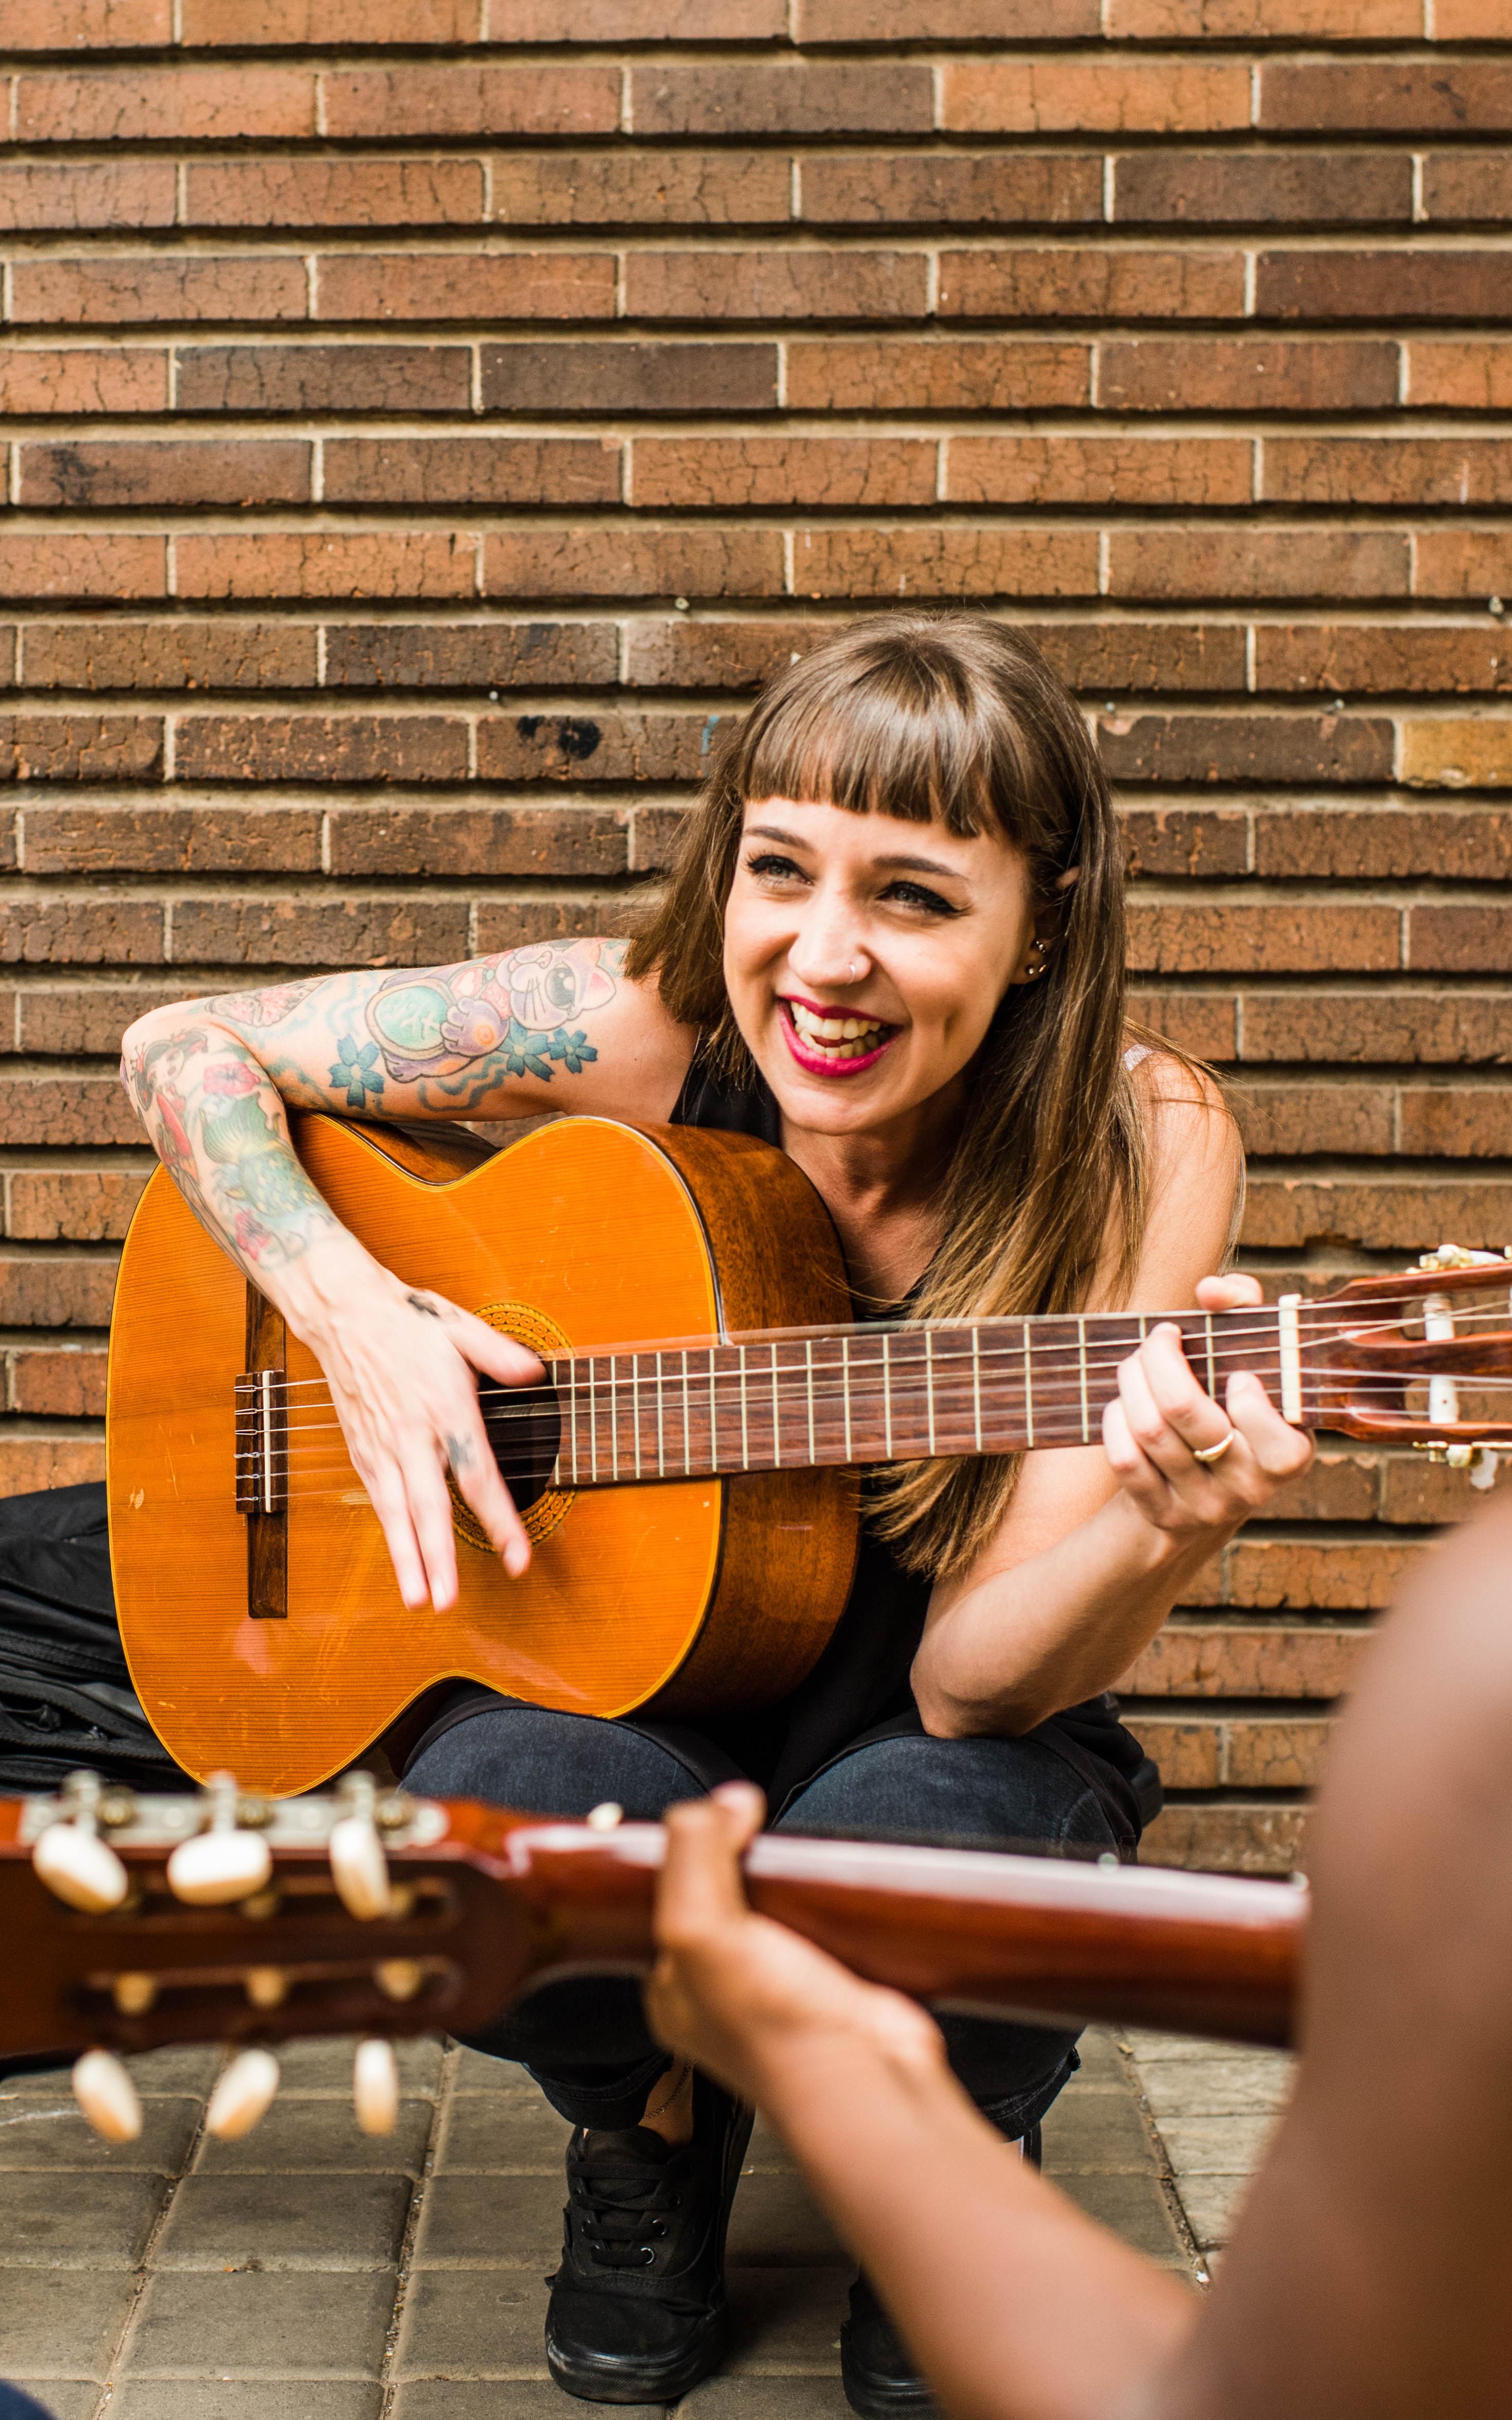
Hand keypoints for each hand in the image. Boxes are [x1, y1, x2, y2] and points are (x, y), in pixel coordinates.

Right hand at [282, 1230, 543, 1610]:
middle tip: (447, 1602)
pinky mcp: (362, 1451)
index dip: (498, 1519)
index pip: (477, 1474)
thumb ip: (500, 1355)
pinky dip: (389, 1535)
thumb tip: (535, 1373)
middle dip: (437, 1559)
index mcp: (444, 1408)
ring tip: (419, 1601)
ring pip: (396, 1514)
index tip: (519, 1555)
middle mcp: (411, 1435)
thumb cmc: (407, 1321)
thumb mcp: (460, 1326)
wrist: (344, 1314)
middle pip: (428, 1507)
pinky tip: (401, 1566)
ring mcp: (382, 1447)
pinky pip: (379, 1501)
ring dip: (407, 1560)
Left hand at [647, 1783, 943, 2105]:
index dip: (678, 1854)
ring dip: (782, 1873)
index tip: (704, 1817)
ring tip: (791, 1847)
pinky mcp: (830, 1977)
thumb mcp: (699, 1929)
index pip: (661, 1902)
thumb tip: (727, 1800)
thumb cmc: (774, 2029)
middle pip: (718, 1896)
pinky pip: (819, 1919)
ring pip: (771, 1905)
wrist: (866, 2078)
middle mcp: (721, 1992)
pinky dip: (825, 1893)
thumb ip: (693, 1854)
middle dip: (734, 1857)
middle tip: (750, 1825)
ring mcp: (778, 1986)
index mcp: (674, 1991)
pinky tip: (829, 1874)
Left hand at [1102, 1272, 1312, 1537]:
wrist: (1205, 1495)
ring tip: (1135, 1364)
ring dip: (1131, 1382)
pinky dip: (1115, 1420)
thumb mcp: (1251, 1363)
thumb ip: (1243, 1309)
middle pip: (1184, 1410)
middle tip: (1158, 1339)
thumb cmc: (1231, 1406)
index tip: (1232, 1371)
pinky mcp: (1162, 1515)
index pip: (1264, 1424)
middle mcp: (1250, 1486)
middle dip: (1158, 1359)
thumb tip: (1212, 1289)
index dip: (1245, 1393)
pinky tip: (1123, 1406)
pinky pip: (1125, 1459)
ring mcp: (1203, 1505)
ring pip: (1149, 1430)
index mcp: (1289, 1452)